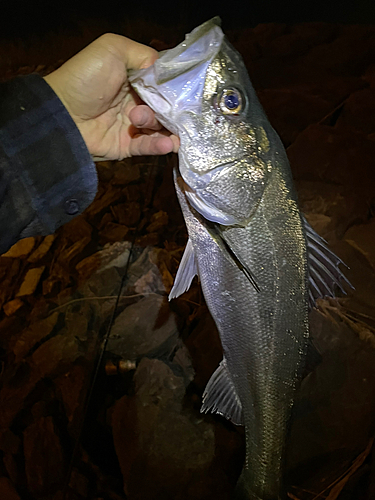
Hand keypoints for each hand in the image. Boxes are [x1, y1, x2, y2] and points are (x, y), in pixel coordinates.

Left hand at [44, 34, 178, 160]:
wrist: (61, 112)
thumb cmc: (84, 78)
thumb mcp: (112, 49)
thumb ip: (142, 55)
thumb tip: (165, 70)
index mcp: (134, 79)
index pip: (162, 85)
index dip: (174, 88)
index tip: (184, 92)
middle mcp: (135, 101)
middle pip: (165, 108)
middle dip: (169, 110)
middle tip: (165, 110)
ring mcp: (131, 125)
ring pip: (159, 128)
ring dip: (163, 127)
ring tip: (147, 121)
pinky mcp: (126, 146)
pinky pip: (148, 147)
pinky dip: (159, 146)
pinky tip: (168, 143)